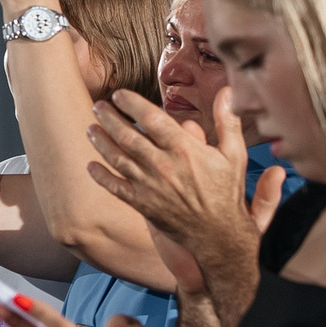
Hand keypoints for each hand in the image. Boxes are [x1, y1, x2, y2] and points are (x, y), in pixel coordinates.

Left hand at [86, 88, 284, 280]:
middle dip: (109, 118)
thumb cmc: (226, 193)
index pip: (151, 118)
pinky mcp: (142, 205)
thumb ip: (227, 121)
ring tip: (90, 128)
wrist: (219, 235)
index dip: (132, 104)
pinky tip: (90, 166)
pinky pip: (115, 188)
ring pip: (118, 159)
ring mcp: (150, 186)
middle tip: (98, 106)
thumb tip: (228, 91)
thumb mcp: (234, 155)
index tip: (119, 94)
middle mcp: (162, 166)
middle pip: (128, 136)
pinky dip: (101, 176)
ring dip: (101, 142)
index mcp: (184, 149)